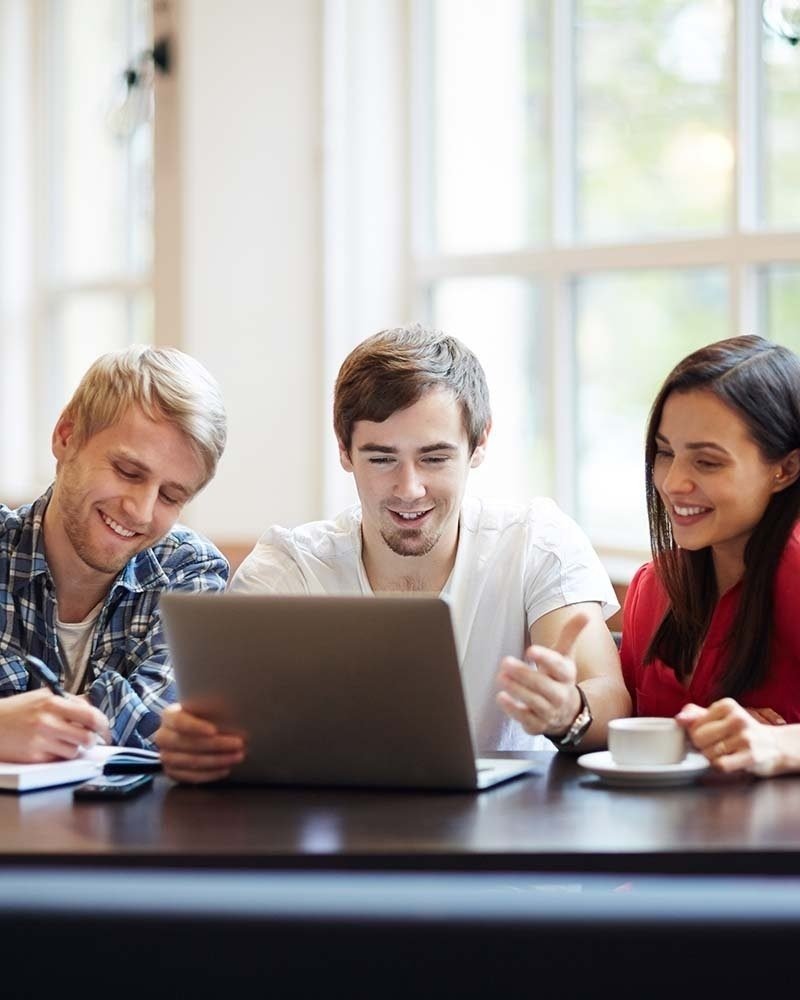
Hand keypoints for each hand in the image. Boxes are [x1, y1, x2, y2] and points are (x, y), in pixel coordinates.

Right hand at [0, 690, 109, 762]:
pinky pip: (58, 759)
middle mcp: (48, 721)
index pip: (91, 715)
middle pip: (87, 737)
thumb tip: (93, 709)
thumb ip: (69, 701)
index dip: (103, 725)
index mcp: (54, 702)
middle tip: (90, 740)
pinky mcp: (34, 756)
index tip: (105, 730)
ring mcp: (41, 740)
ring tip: (63, 741)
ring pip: (75, 751)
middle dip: (93, 740)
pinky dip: (59, 755)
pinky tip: (49, 747)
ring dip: (74, 748)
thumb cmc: (18, 710)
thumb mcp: (43, 697)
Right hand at [154, 704, 245, 783]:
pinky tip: (226, 769)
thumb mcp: (204, 707)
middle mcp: (163, 737)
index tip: (214, 730)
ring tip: (237, 756)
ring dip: (217, 761)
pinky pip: (190, 777)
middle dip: (216, 745)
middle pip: (188, 743)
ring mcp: (166, 756)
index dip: (195, 727)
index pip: (179, 721)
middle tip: (239, 743)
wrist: (190, 733)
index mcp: (169, 716)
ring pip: (191, 762)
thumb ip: (211, 708)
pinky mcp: (172, 772)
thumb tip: (234, 708)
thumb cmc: (203, 716)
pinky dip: (210, 774)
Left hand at [496, 612, 588, 736]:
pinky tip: (501, 698)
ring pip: (534, 702)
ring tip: (501, 677)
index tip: (530, 650)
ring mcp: (550, 711)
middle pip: (543, 685)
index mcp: (567, 675)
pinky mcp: (538, 724)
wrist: (568, 711)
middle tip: (505, 662)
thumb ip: (570, 634)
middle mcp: (560, 694)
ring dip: (516, 690)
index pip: (558, 666)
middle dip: (524, 674)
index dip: (545, 658)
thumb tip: (585, 614)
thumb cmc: (560, 678)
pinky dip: (514, 710)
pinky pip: (526, 719)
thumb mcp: (565, 656)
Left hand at [676, 698, 784, 775]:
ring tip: (727, 752)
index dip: (696, 734)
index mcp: (727, 705)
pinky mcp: (751, 756)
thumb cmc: (741, 731)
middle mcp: (737, 718)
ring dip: (712, 758)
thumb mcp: (720, 716)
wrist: (774, 746)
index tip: (709, 735)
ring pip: (708, 753)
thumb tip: (678, 718)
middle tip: (717, 745)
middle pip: (698, 738)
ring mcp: (745, 737)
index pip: (693, 724)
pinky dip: (720, 767)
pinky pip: (720, 765)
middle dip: (702, 747)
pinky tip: (731, 761)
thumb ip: (696, 715)